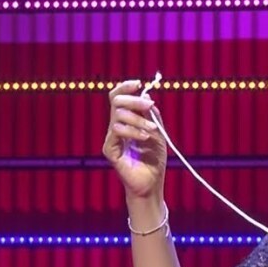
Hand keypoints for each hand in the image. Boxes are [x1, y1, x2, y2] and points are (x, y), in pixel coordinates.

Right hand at [102, 80, 167, 199]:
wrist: (152, 183)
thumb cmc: (154, 160)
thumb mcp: (158, 133)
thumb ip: (152, 116)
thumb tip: (147, 96)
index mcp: (126, 121)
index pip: (118, 98)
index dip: (125, 87)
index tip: (138, 84)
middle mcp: (116, 127)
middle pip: (116, 102)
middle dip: (134, 100)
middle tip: (150, 105)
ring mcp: (111, 138)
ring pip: (118, 116)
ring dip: (139, 120)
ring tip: (152, 130)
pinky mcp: (109, 150)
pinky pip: (117, 132)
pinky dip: (133, 132)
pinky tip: (145, 139)